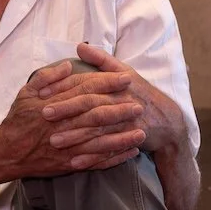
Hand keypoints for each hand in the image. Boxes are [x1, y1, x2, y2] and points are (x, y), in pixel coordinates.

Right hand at [0, 60, 143, 176]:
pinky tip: (130, 152)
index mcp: (53, 106)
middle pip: (96, 116)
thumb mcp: (25, 93)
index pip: (85, 91)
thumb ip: (46, 78)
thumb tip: (68, 65)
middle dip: (120, 110)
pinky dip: (115, 158)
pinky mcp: (70, 163)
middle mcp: (63, 126)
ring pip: (100, 141)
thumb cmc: (17, 121)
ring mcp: (68, 147)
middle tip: (140, 106)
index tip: (126, 79)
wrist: (7, 153)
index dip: (107, 84)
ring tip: (142, 132)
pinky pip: (97, 161)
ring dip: (122, 137)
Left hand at [56, 43, 187, 154]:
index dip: (63, 88)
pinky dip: (92, 158)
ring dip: (76, 137)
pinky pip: (109, 152)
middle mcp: (121, 103)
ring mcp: (127, 123)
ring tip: (53, 142)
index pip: (86, 84)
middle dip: (66, 111)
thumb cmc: (141, 92)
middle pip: (91, 106)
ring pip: (98, 130)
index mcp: (116, 85)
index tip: (42, 94)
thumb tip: (80, 46)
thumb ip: (101, 60)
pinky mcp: (131, 141)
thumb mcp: (124, 71)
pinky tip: (74, 163)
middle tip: (43, 115)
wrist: (169, 120)